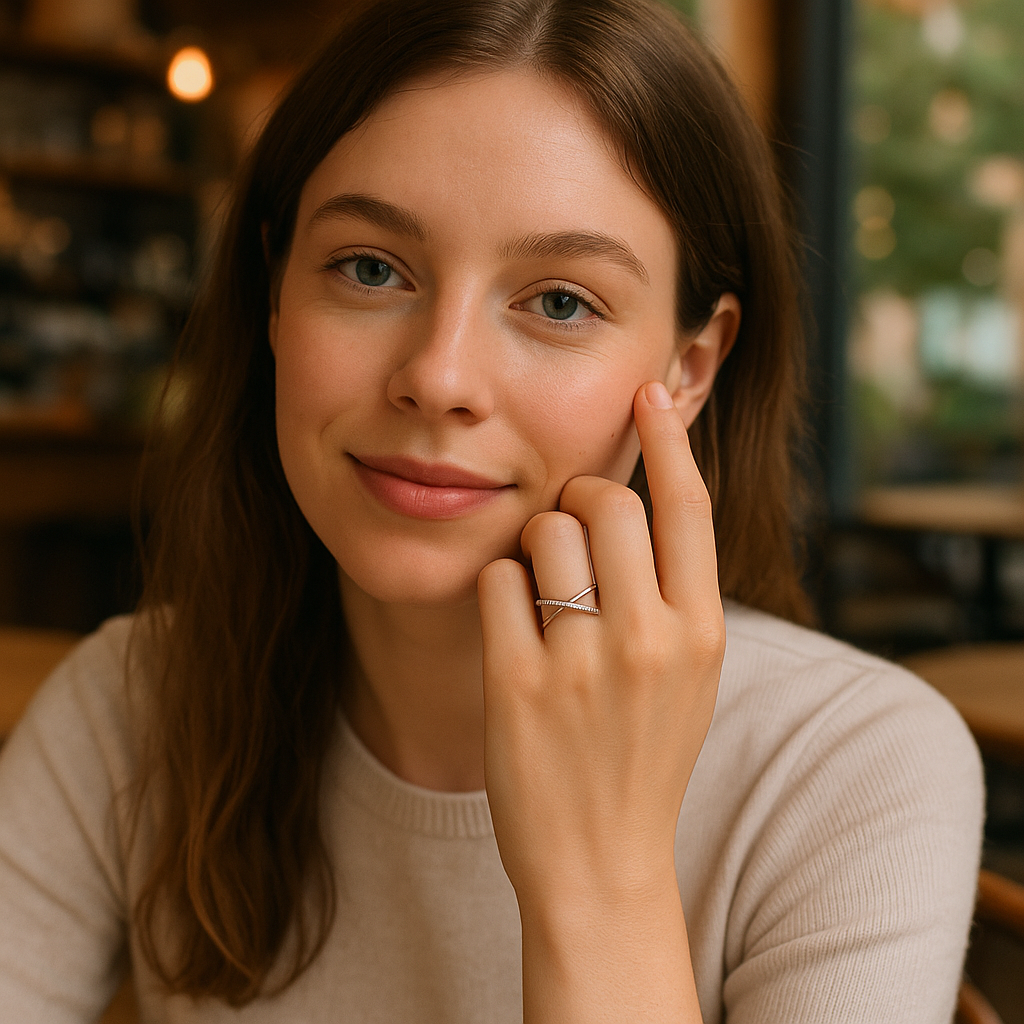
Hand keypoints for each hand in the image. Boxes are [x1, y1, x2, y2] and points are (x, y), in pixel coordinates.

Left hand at [477, 380, 724, 913]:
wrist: (601, 866)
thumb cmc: (642, 757)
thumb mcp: (688, 676)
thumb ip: (676, 591)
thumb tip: (647, 495)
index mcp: (703, 632)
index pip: (688, 507)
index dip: (668, 438)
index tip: (648, 389)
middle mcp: (652, 640)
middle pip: (606, 502)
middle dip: (577, 499)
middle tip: (567, 528)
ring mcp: (584, 664)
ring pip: (545, 532)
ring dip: (534, 545)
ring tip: (542, 591)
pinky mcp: (519, 685)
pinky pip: (496, 580)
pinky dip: (498, 586)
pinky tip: (512, 626)